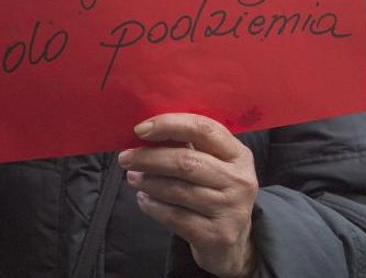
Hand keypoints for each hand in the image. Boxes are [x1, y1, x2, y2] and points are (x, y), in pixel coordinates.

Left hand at [118, 113, 258, 277]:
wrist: (233, 241)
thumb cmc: (215, 191)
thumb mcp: (214, 164)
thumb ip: (188, 146)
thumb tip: (147, 132)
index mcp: (239, 154)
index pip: (204, 129)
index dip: (169, 124)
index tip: (140, 130)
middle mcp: (239, 180)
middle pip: (186, 161)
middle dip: (149, 158)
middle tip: (126, 158)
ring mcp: (230, 210)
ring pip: (178, 190)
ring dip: (148, 181)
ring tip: (133, 177)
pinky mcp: (217, 236)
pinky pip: (175, 216)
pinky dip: (153, 206)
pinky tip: (144, 199)